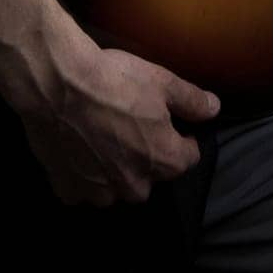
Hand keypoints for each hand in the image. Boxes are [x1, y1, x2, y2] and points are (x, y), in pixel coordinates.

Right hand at [18, 43, 219, 207]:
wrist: (57, 83)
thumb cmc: (114, 80)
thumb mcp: (161, 80)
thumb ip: (192, 100)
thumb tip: (215, 109)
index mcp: (163, 160)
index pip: (187, 157)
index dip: (181, 137)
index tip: (168, 120)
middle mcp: (135, 186)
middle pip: (150, 176)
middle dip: (145, 157)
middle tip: (129, 125)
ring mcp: (99, 192)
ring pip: (116, 187)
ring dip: (114, 170)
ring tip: (101, 137)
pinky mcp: (68, 189)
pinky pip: (82, 189)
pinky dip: (82, 174)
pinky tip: (77, 147)